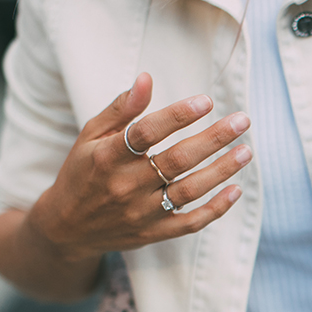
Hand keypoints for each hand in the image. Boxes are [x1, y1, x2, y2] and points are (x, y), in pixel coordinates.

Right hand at [27, 73, 252, 262]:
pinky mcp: (154, 233)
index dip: (178, 115)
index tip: (207, 100)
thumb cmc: (83, 172)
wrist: (66, 229)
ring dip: (221, 171)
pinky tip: (236, 189)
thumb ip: (121, 109)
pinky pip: (190, 223)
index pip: (146, 132)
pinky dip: (216, 208)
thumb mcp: (91, 136)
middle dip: (213, 139)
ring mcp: (141, 212)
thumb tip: (147, 78)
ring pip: (189, 191)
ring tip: (246, 151)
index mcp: (107, 157)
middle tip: (242, 120)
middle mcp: (125, 186)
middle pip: (177, 160)